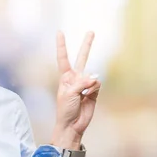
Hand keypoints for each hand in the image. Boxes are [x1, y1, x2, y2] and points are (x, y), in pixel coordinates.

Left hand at [52, 31, 100, 146]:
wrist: (72, 124)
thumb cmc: (65, 109)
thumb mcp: (69, 93)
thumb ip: (82, 82)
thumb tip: (95, 77)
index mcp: (65, 77)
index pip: (63, 58)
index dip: (62, 45)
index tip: (59, 32)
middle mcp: (75, 78)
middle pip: (82, 58)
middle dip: (87, 45)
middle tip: (91, 31)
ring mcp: (86, 84)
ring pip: (92, 75)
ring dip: (89, 84)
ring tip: (83, 95)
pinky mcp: (94, 91)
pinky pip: (97, 84)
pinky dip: (94, 89)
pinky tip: (88, 97)